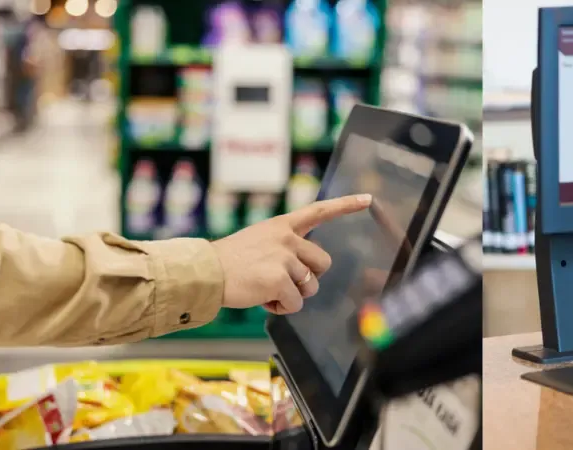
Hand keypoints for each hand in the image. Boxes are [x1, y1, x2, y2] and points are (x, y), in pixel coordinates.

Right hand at [212, 194, 371, 313]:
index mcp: (282, 226)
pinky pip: (296, 303)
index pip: (319, 211)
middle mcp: (287, 238)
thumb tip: (305, 273)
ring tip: (268, 290)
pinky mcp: (280, 280)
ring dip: (295, 295)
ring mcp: (284, 258)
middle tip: (285, 282)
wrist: (204, 273)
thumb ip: (284, 247)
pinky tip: (263, 299)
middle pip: (323, 263)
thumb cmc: (229, 262)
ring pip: (311, 286)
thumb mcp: (259, 241)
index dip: (345, 205)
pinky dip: (282, 308)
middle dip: (310, 278)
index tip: (368, 199)